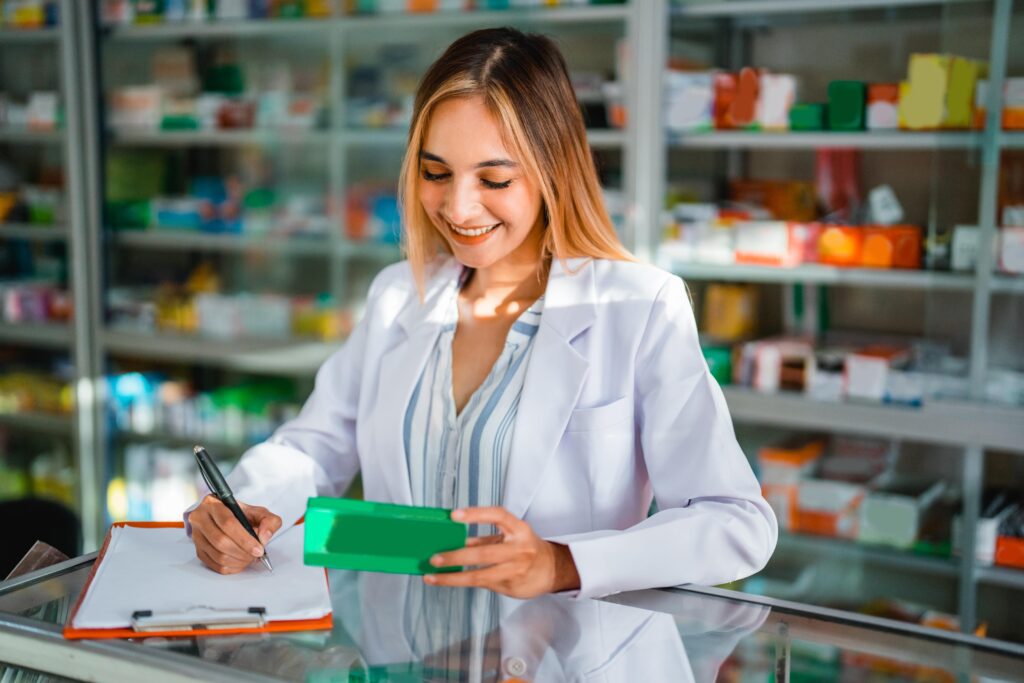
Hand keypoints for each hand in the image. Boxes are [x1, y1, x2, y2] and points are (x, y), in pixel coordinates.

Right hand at [188, 495, 281, 573]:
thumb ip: (269, 521)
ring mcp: (196, 535)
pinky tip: (240, 562)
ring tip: (249, 558)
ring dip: (237, 561)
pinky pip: (213, 564)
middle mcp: (200, 518)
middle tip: (255, 555)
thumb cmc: (240, 515)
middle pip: (221, 541)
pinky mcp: (198, 549)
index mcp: (214, 504)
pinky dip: (230, 567)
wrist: (225, 518)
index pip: (228, 523)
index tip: (259, 549)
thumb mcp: (258, 512)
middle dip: (242, 552)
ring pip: (217, 554)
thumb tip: (265, 537)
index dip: (245, 539)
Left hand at [424, 506, 579, 598]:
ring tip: (433, 575)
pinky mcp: (511, 585)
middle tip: (435, 558)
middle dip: (457, 556)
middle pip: (484, 552)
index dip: (476, 514)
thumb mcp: (509, 537)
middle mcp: (519, 548)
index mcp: (519, 529)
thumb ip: (483, 538)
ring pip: (480, 575)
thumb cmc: (526, 548)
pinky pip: (483, 584)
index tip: (454, 515)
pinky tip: (449, 580)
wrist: (553, 570)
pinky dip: (463, 582)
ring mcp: (516, 569)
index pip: (497, 515)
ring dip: (454, 576)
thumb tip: (454, 539)